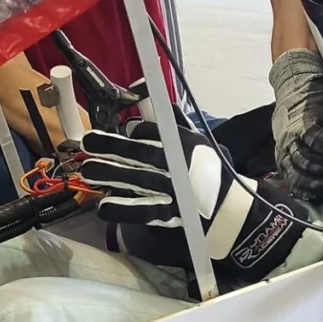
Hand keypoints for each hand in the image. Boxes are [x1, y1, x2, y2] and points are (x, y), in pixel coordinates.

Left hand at [78, 123, 310, 282]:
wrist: (235, 212)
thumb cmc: (216, 175)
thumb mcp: (205, 145)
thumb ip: (181, 126)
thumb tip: (164, 106)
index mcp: (188, 145)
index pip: (156, 134)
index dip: (137, 131)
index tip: (125, 130)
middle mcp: (179, 166)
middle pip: (140, 154)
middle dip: (112, 147)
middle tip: (88, 140)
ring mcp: (174, 191)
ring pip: (137, 180)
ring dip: (110, 174)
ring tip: (87, 169)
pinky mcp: (171, 215)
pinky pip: (143, 212)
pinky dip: (123, 209)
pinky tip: (103, 206)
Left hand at [269, 49, 322, 199]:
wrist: (296, 83)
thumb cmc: (299, 114)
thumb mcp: (295, 138)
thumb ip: (302, 155)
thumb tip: (319, 176)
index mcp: (283, 153)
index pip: (291, 178)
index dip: (304, 189)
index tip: (319, 193)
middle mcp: (286, 145)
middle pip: (298, 171)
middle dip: (314, 180)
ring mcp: (294, 133)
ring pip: (305, 158)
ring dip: (322, 165)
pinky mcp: (306, 120)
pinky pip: (316, 139)